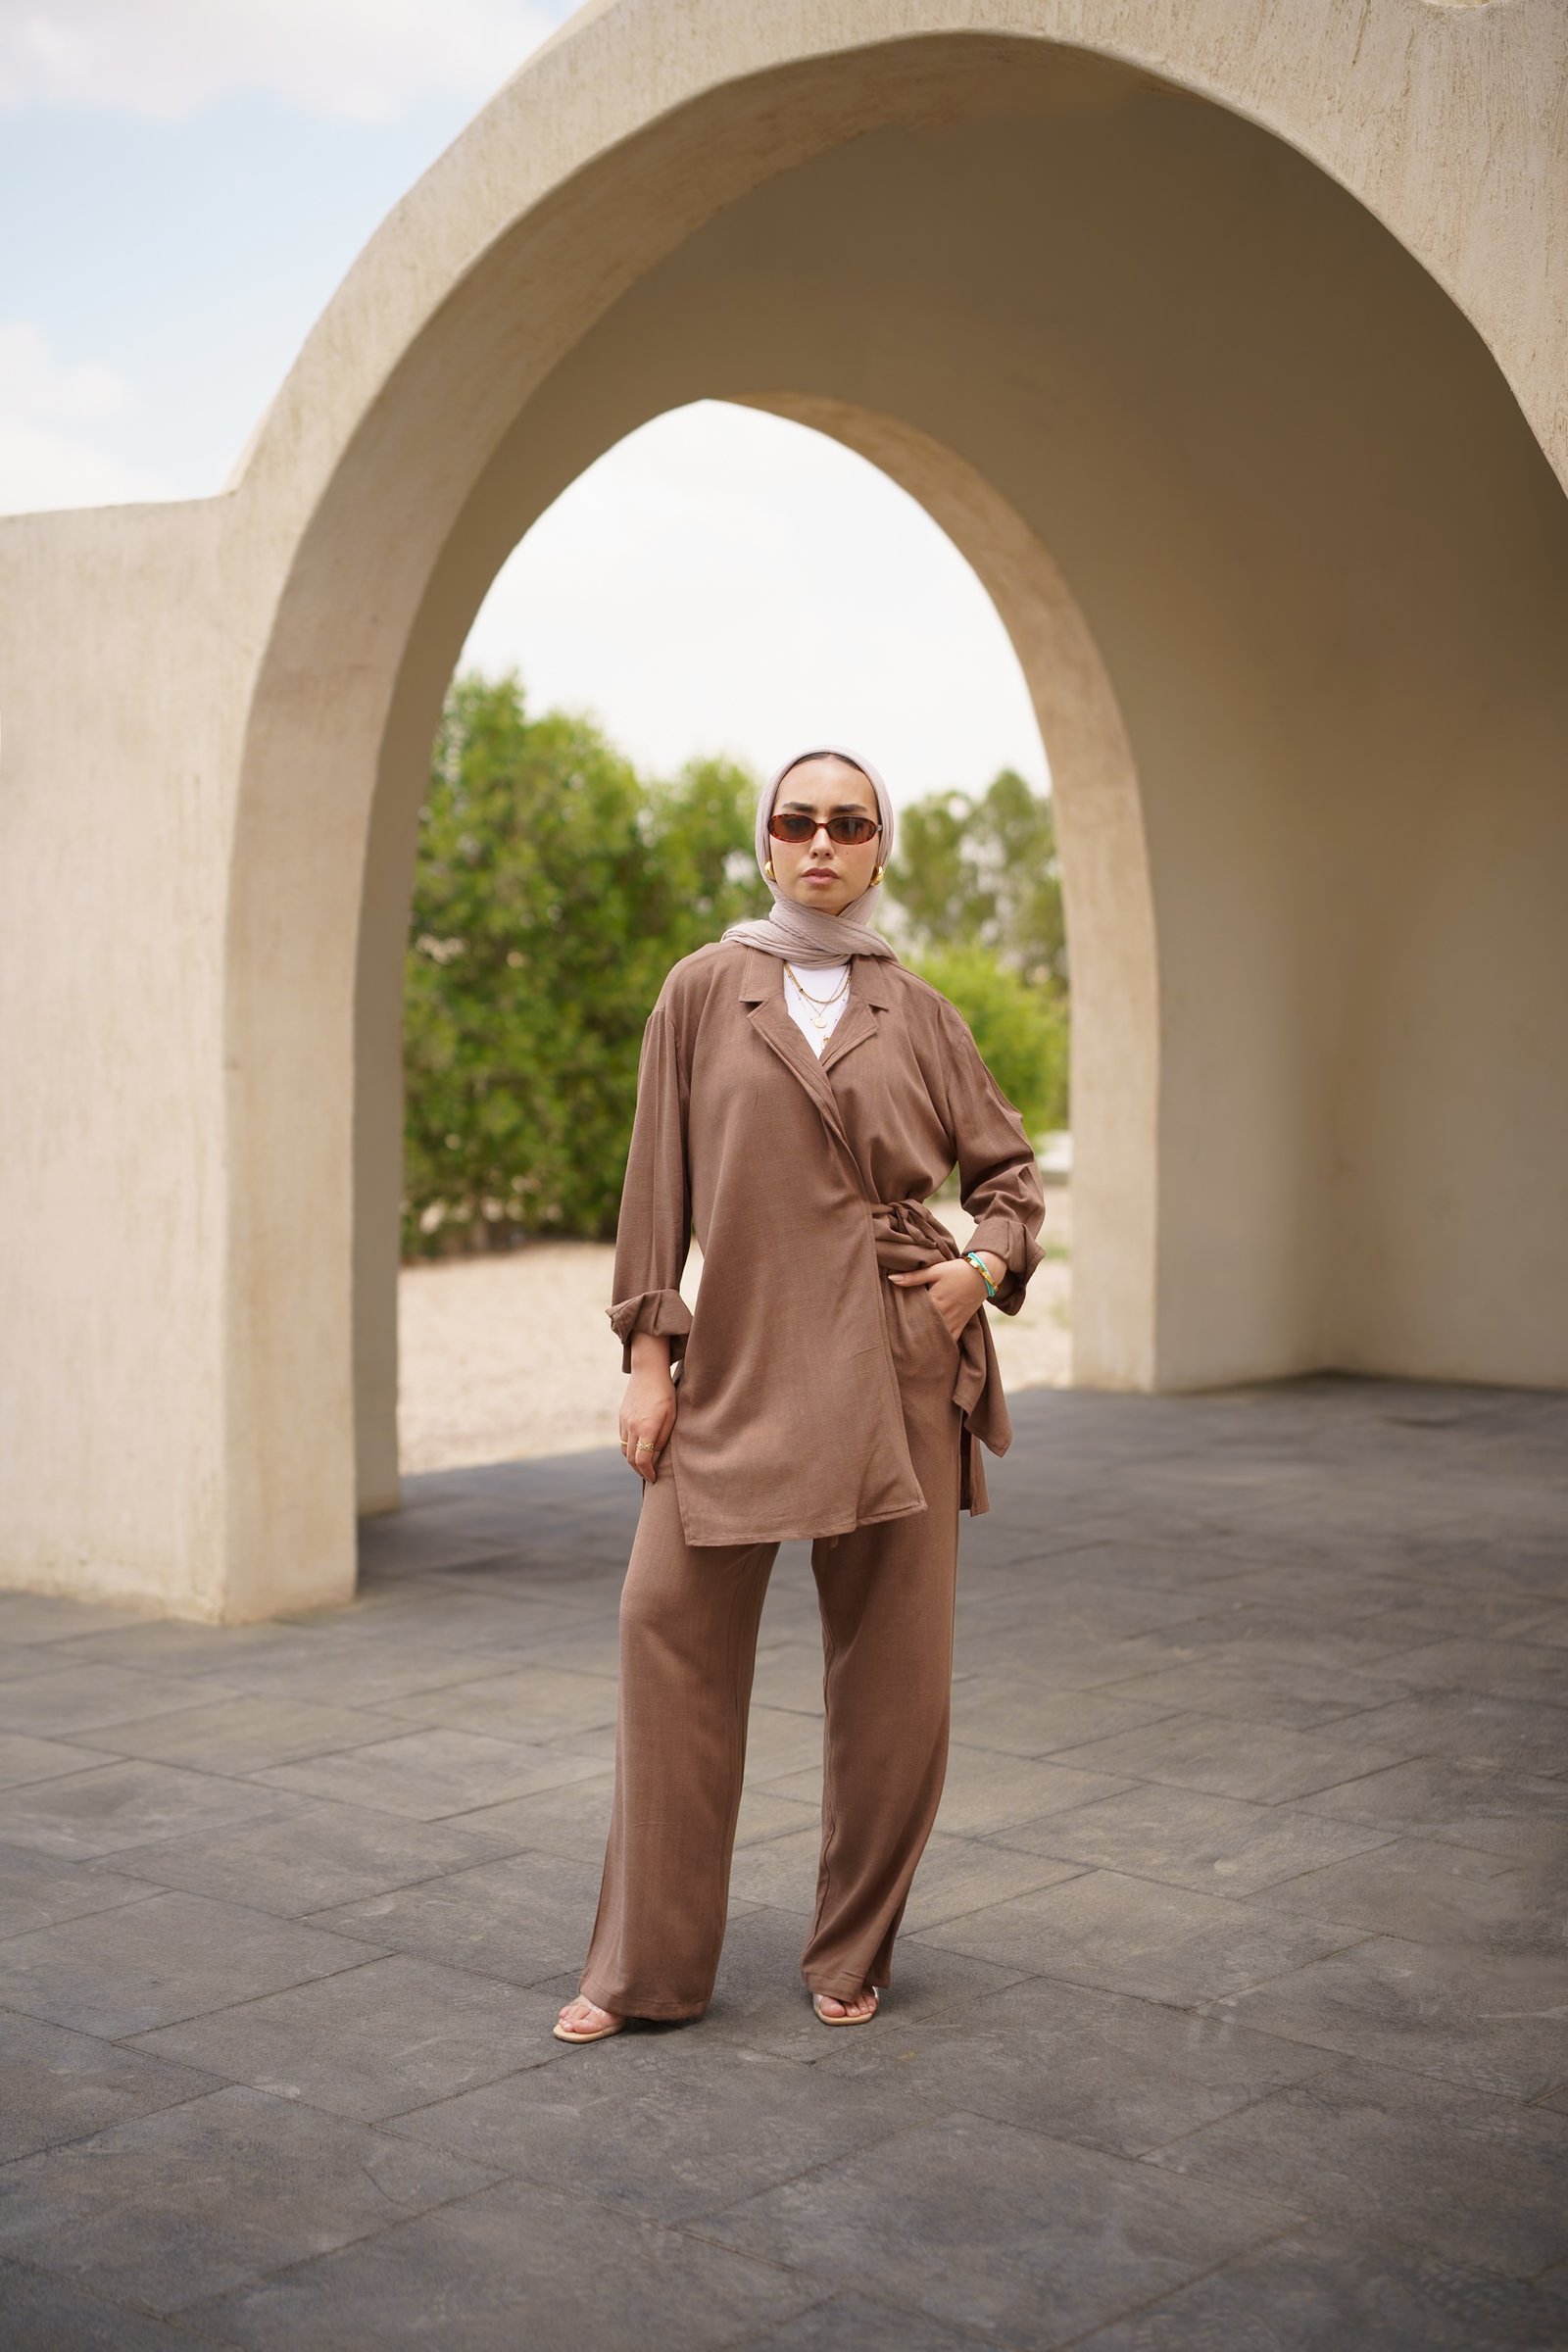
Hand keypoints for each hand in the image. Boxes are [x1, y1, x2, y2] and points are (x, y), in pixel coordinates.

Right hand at [621, 1340, 676, 1480]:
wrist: (648, 1372)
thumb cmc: (665, 1394)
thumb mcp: (671, 1416)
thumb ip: (662, 1438)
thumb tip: (655, 1456)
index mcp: (646, 1428)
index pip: (642, 1460)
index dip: (647, 1473)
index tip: (654, 1478)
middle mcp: (632, 1427)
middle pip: (630, 1458)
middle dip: (639, 1470)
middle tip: (649, 1476)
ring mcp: (624, 1421)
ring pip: (624, 1449)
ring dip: (632, 1460)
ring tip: (644, 1465)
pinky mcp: (621, 1417)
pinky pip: (622, 1439)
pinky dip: (629, 1448)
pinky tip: (638, 1448)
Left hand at [888, 1253, 997, 1341]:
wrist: (983, 1274)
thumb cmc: (956, 1271)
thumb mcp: (934, 1270)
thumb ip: (913, 1277)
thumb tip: (891, 1279)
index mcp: (935, 1301)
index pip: (914, 1315)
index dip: (901, 1321)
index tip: (889, 1326)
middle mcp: (944, 1315)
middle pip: (924, 1329)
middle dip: (911, 1335)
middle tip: (895, 1341)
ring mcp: (954, 1322)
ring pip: (937, 1338)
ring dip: (925, 1343)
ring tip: (910, 1350)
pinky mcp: (961, 1325)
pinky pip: (951, 1340)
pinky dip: (942, 1346)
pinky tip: (932, 1353)